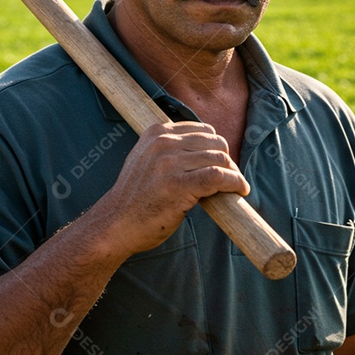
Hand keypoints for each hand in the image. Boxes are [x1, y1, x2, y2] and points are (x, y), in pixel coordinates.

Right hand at [92, 121, 249, 255]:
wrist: (115, 224)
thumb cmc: (135, 198)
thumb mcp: (145, 160)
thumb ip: (168, 149)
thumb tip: (207, 148)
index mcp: (155, 132)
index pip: (203, 130)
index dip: (217, 149)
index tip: (221, 165)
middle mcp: (163, 142)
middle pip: (216, 143)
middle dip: (227, 161)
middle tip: (230, 180)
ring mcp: (170, 163)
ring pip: (220, 159)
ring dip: (234, 174)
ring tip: (235, 187)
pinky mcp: (179, 185)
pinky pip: (219, 177)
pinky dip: (235, 183)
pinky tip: (240, 191)